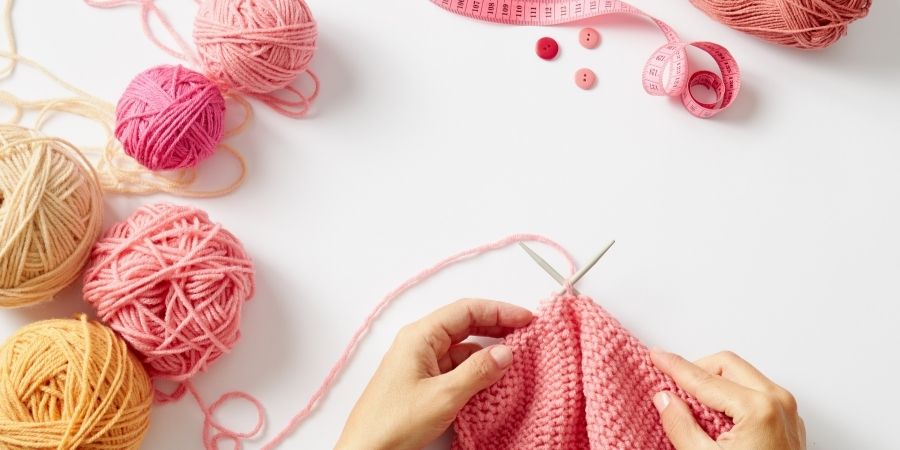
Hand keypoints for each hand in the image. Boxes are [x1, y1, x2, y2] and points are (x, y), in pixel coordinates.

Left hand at [335, 299, 532, 449]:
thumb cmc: (392, 422)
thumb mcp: (443, 396)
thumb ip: (478, 371)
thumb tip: (506, 352)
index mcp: (420, 336)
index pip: (466, 310)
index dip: (499, 310)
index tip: (526, 319)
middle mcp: (419, 344)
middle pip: (464, 324)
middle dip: (496, 326)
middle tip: (526, 332)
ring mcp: (420, 363)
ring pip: (461, 347)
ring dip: (487, 351)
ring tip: (514, 357)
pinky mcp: (422, 382)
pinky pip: (455, 367)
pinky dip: (476, 369)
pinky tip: (493, 378)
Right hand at [650, 349, 805, 449]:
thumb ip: (682, 426)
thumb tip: (666, 399)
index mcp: (758, 409)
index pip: (704, 378)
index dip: (675, 366)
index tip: (656, 357)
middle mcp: (778, 402)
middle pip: (727, 365)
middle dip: (697, 370)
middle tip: (673, 385)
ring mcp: (787, 411)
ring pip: (743, 375)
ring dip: (716, 383)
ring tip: (694, 405)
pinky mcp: (788, 422)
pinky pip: (756, 391)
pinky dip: (733, 394)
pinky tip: (717, 416)